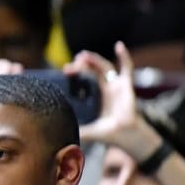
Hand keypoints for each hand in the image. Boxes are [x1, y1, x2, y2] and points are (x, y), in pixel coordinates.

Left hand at [67, 42, 160, 159]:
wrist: (126, 136)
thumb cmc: (110, 134)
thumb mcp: (88, 131)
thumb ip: (75, 131)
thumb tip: (58, 138)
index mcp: (99, 97)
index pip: (86, 79)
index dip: (77, 73)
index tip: (65, 70)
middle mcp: (108, 89)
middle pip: (93, 71)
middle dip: (82, 65)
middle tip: (71, 64)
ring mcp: (117, 86)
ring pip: (105, 67)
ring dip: (94, 59)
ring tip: (82, 55)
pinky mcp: (126, 85)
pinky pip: (126, 68)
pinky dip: (124, 56)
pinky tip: (119, 45)